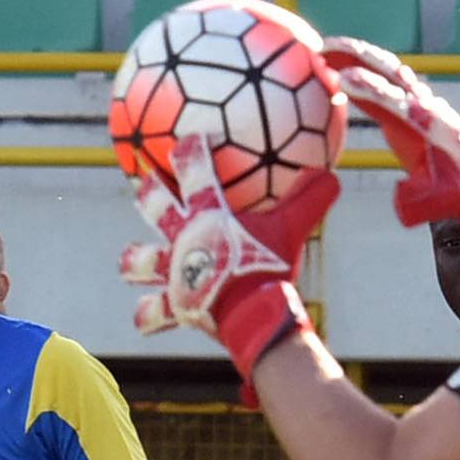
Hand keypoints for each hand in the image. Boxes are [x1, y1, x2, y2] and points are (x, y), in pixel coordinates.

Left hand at [121, 128, 341, 380]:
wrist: (250, 312)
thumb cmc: (269, 267)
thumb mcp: (292, 230)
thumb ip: (309, 201)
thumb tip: (333, 175)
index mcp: (208, 214)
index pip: (195, 170)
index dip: (189, 152)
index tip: (185, 139)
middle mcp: (184, 238)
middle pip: (157, 207)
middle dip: (149, 193)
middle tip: (144, 183)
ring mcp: (175, 272)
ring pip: (145, 261)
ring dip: (135, 260)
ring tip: (127, 261)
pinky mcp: (175, 305)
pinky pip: (155, 313)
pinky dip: (149, 316)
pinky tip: (140, 321)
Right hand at [322, 36, 459, 256]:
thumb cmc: (459, 191)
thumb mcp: (442, 201)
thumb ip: (420, 201)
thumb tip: (398, 199)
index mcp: (427, 125)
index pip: (395, 102)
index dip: (370, 90)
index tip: (343, 79)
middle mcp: (423, 107)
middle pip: (389, 72)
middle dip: (357, 57)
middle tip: (324, 48)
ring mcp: (418, 103)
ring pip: (388, 69)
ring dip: (358, 56)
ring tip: (325, 49)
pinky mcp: (411, 106)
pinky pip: (387, 80)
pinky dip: (365, 68)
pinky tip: (341, 66)